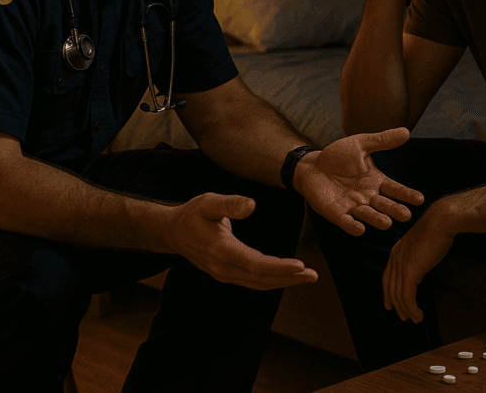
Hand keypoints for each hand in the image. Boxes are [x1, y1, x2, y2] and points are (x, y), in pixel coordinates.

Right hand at [166, 192, 317, 289]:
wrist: (172, 232)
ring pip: (258, 284)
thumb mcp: (208, 202)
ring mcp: (224, 275)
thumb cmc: (192, 214)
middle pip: (261, 279)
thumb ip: (230, 204)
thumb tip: (252, 205)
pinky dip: (272, 281)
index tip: (300, 265)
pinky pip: (253, 282)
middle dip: (289, 278)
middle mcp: (223, 268)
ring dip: (284, 282)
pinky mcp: (227, 275)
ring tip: (306, 278)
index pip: (255, 264)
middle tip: (313, 275)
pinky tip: (287, 277)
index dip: (279, 267)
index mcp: (221, 250)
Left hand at [295, 127, 424, 235]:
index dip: (406, 195)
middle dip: (394, 210)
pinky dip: (352, 226)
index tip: (420, 199)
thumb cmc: (338, 156)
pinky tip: (360, 230)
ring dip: (376, 219)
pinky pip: (345, 221)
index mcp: (375, 182)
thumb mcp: (361, 144)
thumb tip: (406, 132)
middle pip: (384, 205)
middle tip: (406, 216)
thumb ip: (382, 141)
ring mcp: (352, 206)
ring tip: (387, 223)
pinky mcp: (335, 213)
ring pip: (367, 214)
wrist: (311, 165)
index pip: (394, 189)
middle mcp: (367, 197)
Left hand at [383, 205, 453, 322]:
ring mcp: (401, 265)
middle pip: (390, 289)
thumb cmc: (437, 230)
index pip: (387, 278)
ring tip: (416, 319)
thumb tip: (420, 270)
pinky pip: (407, 296)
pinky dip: (412, 309)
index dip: (388, 293)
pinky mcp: (410, 271)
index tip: (391, 305)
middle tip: (404, 318)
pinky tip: (419, 315)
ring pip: (399, 296)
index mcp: (396, 251)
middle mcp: (395, 258)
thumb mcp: (422, 245)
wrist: (441, 221)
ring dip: (407, 311)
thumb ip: (417, 257)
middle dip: (397, 305)